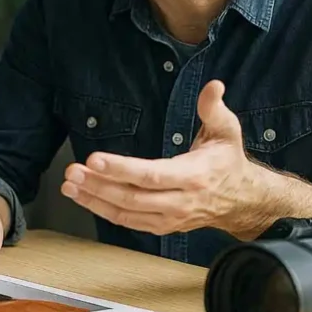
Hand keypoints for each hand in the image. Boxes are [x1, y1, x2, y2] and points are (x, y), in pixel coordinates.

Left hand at [61, 80, 274, 239]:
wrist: (242, 201)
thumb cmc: (228, 161)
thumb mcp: (227, 131)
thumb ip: (214, 109)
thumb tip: (213, 86)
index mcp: (194, 177)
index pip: (152, 174)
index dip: (121, 169)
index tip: (94, 158)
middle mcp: (180, 201)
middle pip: (132, 197)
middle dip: (98, 184)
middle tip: (71, 172)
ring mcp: (170, 218)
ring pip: (126, 213)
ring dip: (94, 199)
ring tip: (69, 185)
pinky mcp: (161, 226)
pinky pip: (128, 222)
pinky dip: (103, 210)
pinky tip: (84, 197)